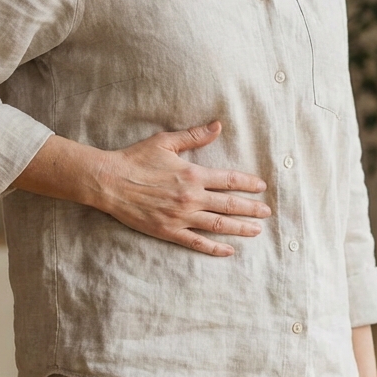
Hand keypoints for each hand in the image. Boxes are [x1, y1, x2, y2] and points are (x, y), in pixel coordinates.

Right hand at [90, 120, 270, 256]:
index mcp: (192, 175)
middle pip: (229, 205)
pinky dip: (215, 248)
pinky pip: (197, 242)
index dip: (248, 184)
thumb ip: (194, 136)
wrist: (109, 182)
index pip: (228, 180)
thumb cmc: (136, 159)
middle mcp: (191, 198)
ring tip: (256, 231)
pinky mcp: (169, 231)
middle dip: (251, 209)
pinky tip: (229, 250)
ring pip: (218, 225)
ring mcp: (181, 217)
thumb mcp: (166, 142)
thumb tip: (218, 126)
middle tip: (267, 212)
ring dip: (240, 228)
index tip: (262, 187)